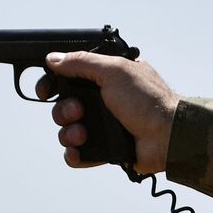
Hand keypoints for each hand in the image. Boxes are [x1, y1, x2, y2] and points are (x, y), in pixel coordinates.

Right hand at [36, 52, 179, 174]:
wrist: (167, 136)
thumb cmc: (148, 100)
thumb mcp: (115, 70)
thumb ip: (82, 62)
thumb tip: (53, 59)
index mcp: (107, 79)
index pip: (69, 78)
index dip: (53, 83)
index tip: (45, 90)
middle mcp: (104, 101)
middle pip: (64, 104)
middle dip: (63, 109)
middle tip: (76, 111)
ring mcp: (104, 125)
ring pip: (68, 130)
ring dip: (69, 131)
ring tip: (83, 132)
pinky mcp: (106, 148)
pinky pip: (79, 153)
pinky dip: (75, 154)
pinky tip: (79, 150)